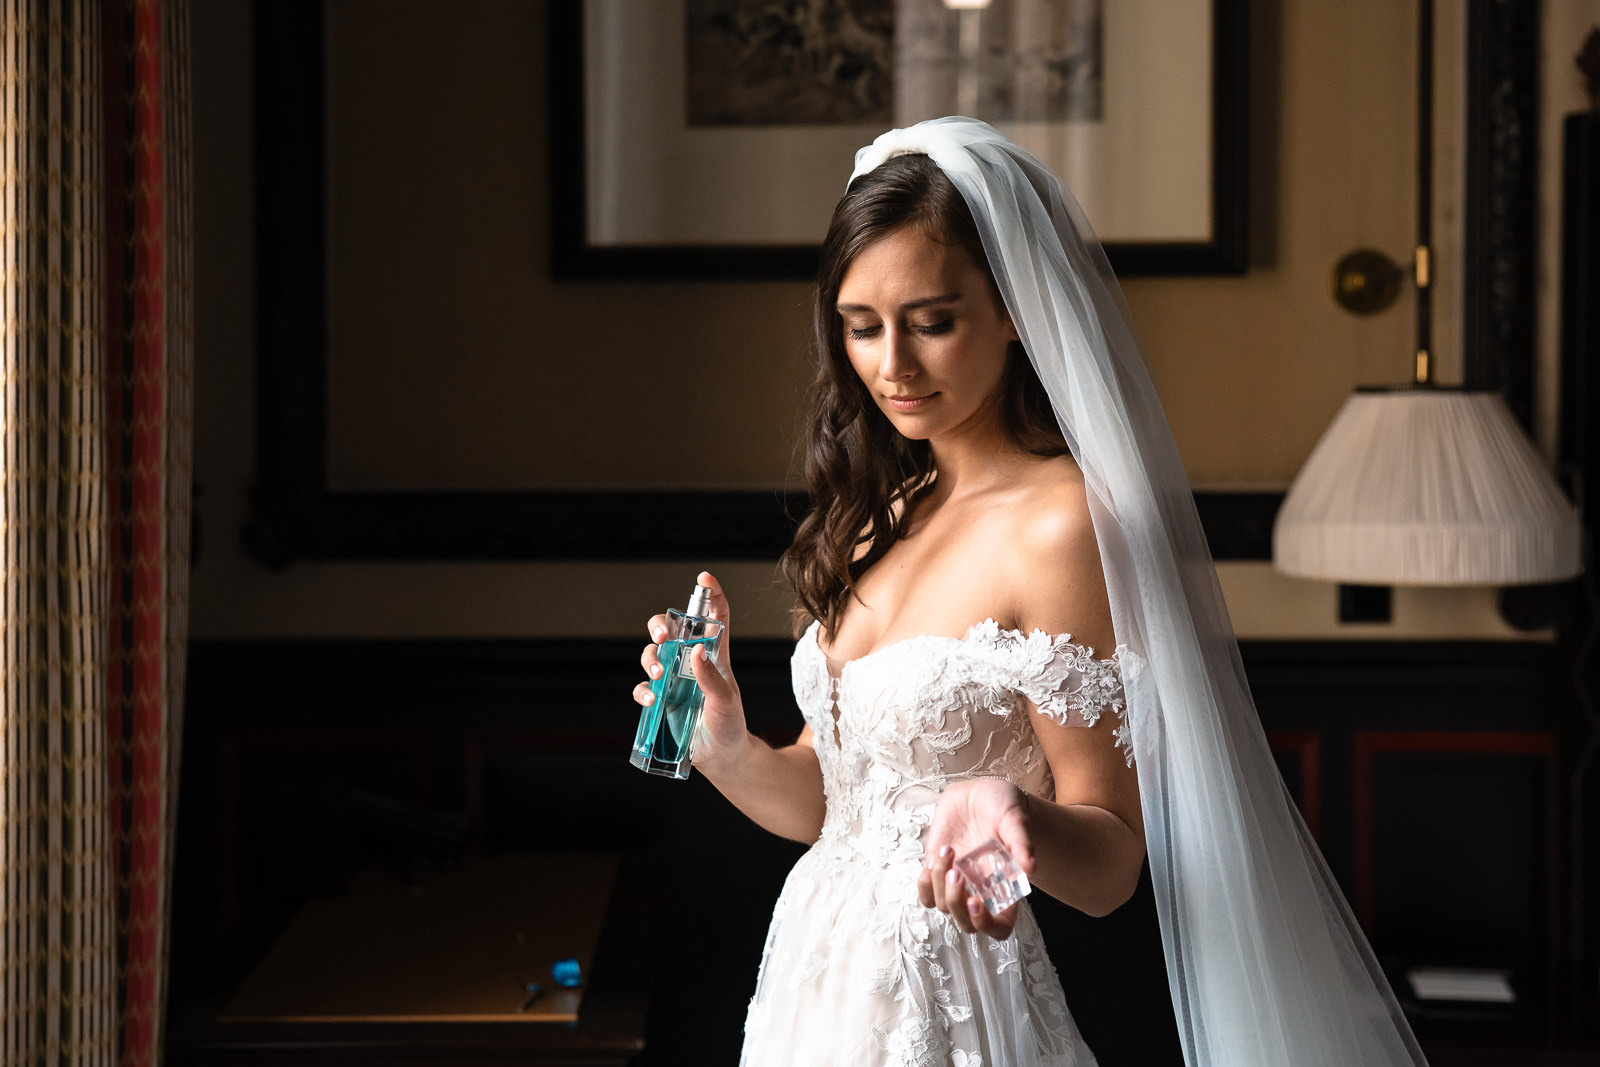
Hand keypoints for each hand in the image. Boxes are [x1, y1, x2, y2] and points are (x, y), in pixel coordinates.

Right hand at [634, 571, 749, 771]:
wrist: (721, 757)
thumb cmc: (730, 724)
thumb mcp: (727, 700)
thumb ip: (712, 678)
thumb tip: (695, 651)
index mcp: (714, 655)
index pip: (714, 618)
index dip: (710, 595)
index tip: (704, 578)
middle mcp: (689, 662)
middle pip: (670, 630)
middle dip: (660, 625)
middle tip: (662, 636)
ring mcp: (672, 680)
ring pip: (651, 655)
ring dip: (649, 659)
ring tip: (658, 676)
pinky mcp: (660, 701)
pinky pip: (642, 688)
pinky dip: (642, 690)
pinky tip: (651, 699)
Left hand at [916, 777, 1032, 940]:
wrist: (980, 793)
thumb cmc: (1004, 807)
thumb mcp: (1015, 820)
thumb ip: (1021, 843)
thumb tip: (1030, 868)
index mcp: (1005, 889)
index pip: (999, 928)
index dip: (986, 924)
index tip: (975, 902)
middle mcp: (981, 892)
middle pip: (966, 924)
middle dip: (956, 904)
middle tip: (957, 874)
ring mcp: (958, 884)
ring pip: (943, 906)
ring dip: (940, 883)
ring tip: (949, 849)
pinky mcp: (937, 871)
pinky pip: (925, 892)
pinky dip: (926, 880)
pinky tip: (938, 855)